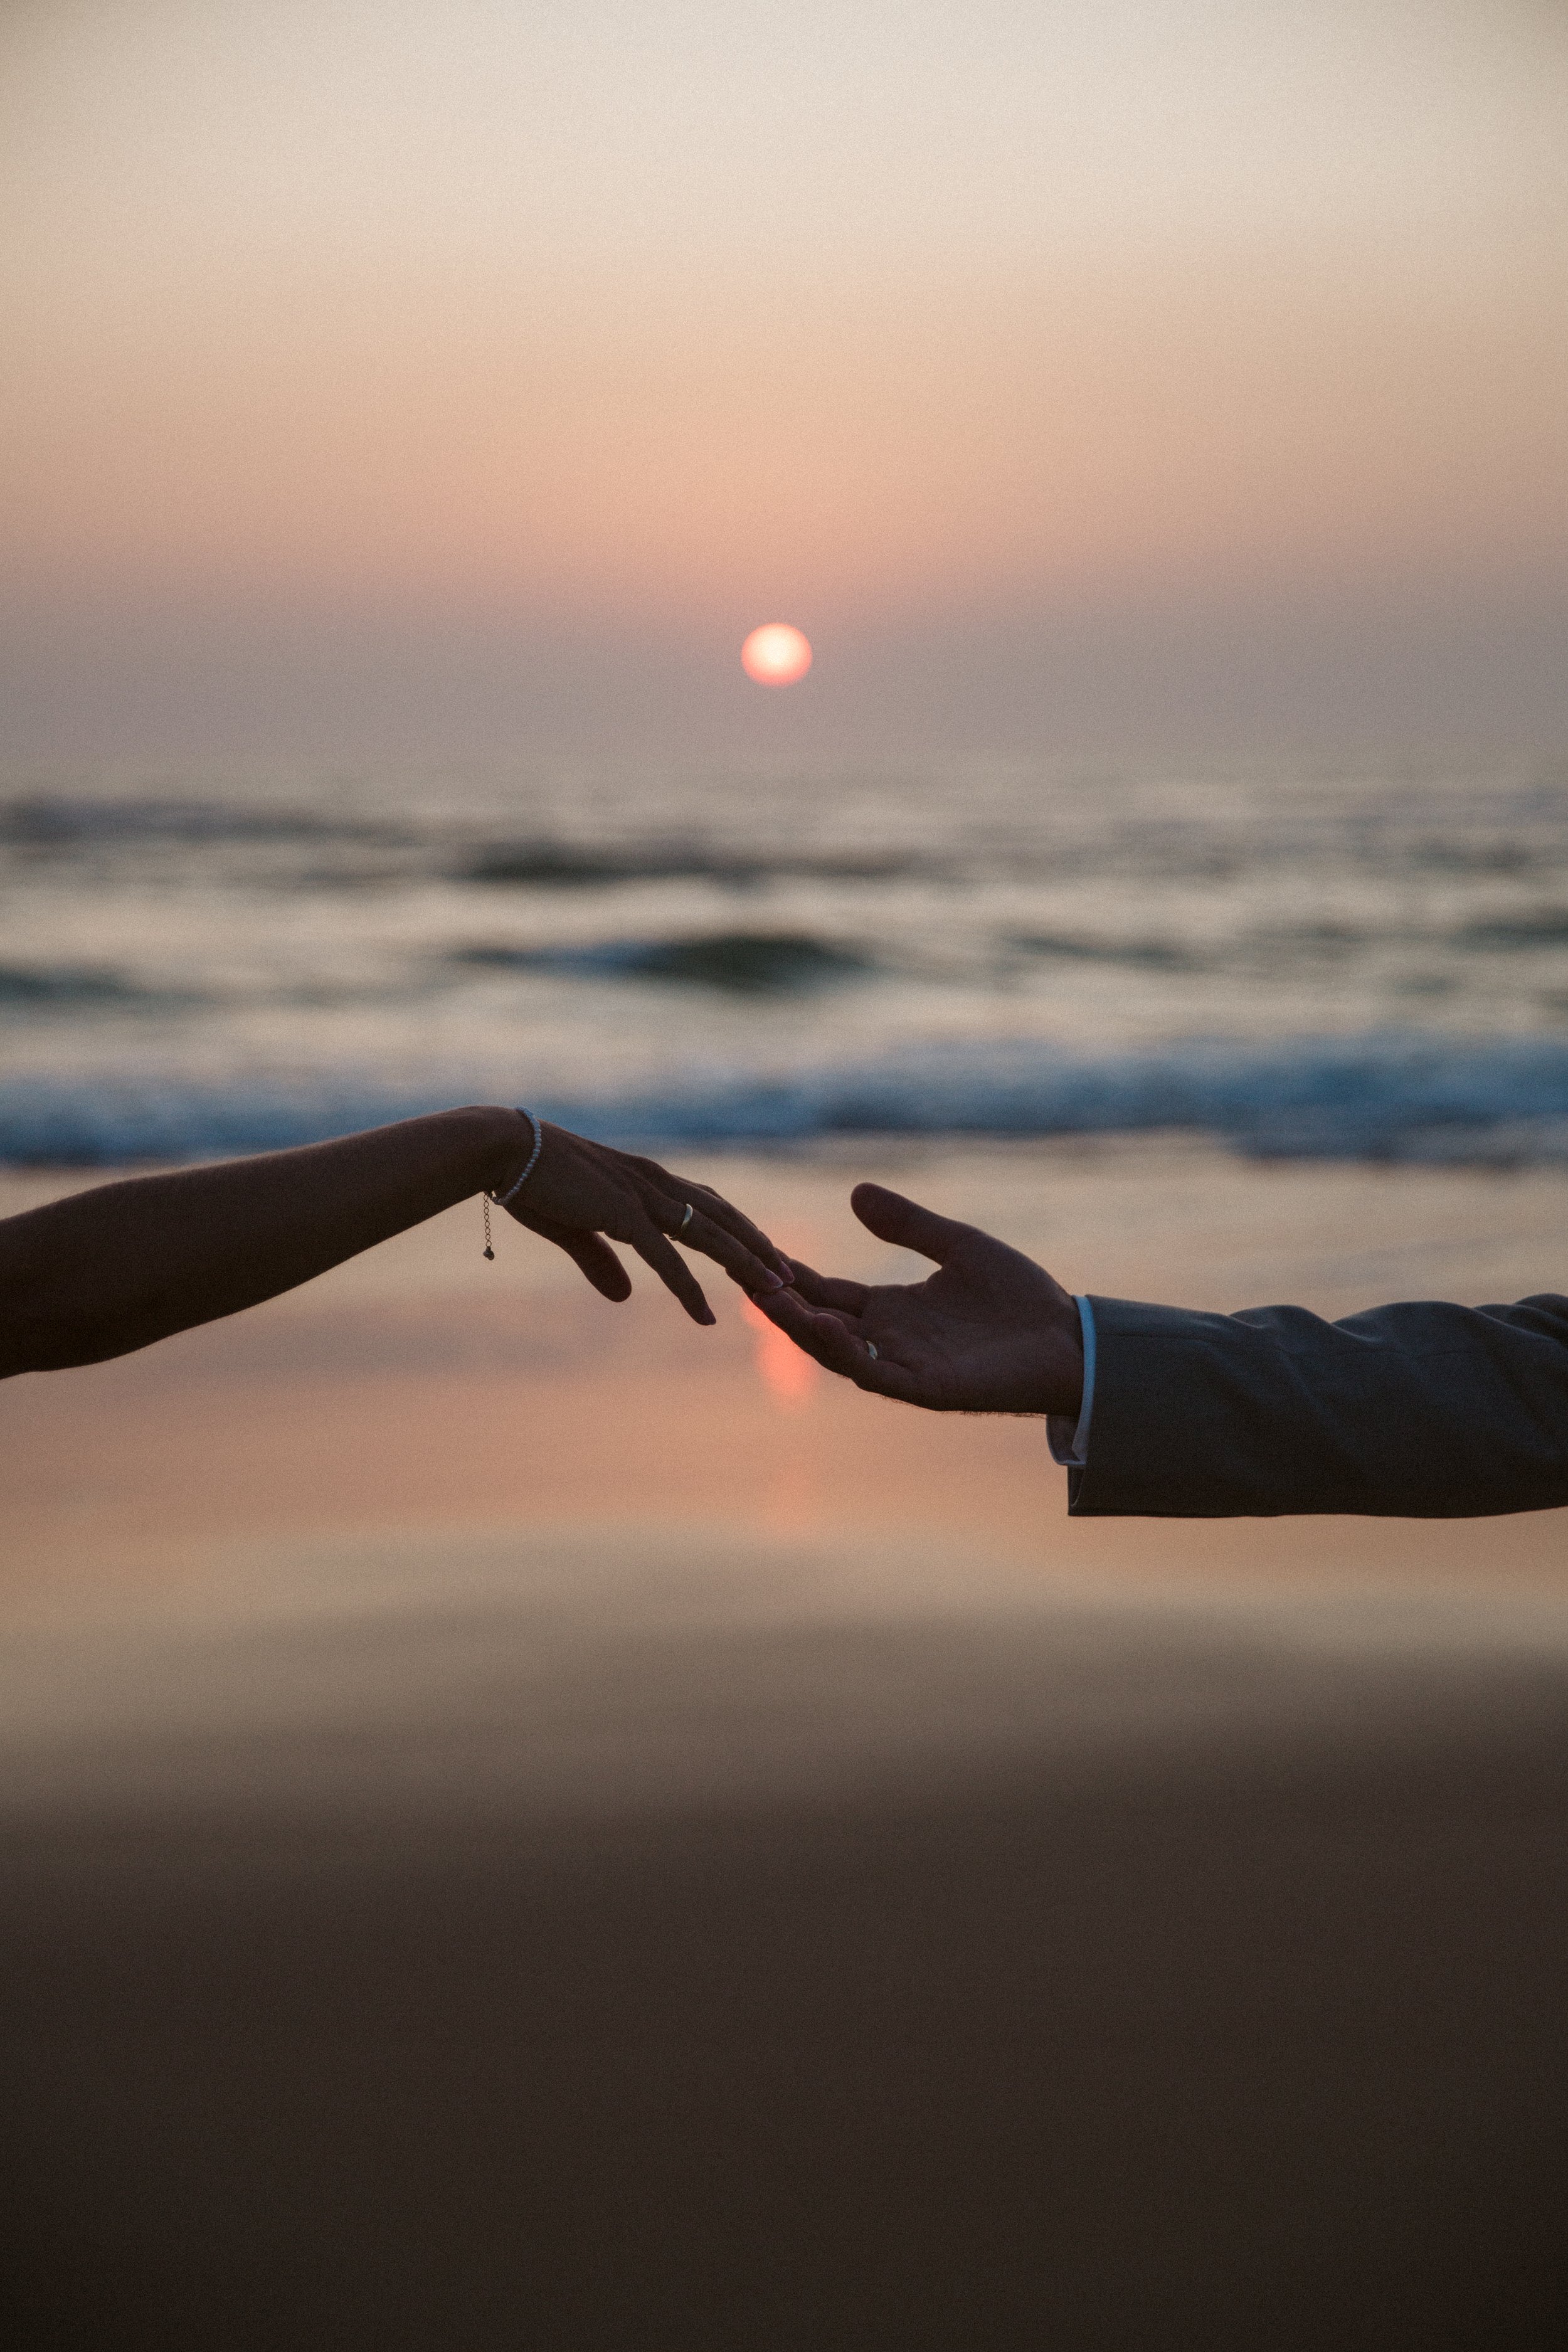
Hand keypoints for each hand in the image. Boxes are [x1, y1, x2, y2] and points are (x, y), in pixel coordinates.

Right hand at [500, 1121, 793, 1325]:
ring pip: (709, 1234)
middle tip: (790, 1276)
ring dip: (744, 1264)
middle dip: (758, 1247)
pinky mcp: (621, 1213)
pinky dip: (689, 1289)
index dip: (739, 1230)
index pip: (708, 1205)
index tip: (766, 1254)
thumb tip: (624, 1297)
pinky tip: (706, 1316)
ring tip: (773, 1293)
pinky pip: (666, 1258)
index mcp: (646, 1180)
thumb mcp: (575, 1228)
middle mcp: (654, 1183)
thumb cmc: (534, 1182)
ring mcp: (641, 1196)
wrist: (503, 1150)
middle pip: (722, 1217)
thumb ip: (602, 1262)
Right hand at [749, 1182, 1082, 1412]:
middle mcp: (889, 1339)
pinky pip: (876, 1373)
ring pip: (836, 1351)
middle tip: (741, 1276)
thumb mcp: (959, 1245)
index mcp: (891, 1308)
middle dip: (780, 1304)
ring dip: (801, 1328)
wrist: (1069, 1339)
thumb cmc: (1019, 1296)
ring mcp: (904, 1366)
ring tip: (768, 1299)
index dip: (792, 1275)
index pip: (827, 1291)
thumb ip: (909, 1225)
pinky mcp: (927, 1388)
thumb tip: (857, 1191)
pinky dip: (846, 1353)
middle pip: (818, 1322)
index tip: (754, 1250)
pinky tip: (824, 1326)